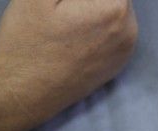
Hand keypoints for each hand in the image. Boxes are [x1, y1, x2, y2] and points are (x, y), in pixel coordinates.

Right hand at [0, 0, 137, 118]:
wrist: (27, 93)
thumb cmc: (28, 43)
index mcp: (114, 7)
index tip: (61, 4)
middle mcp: (130, 28)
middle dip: (87, 0)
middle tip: (63, 9)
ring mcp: (127, 48)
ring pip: (116, 8)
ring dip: (95, 5)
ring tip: (67, 16)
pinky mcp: (119, 61)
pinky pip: (116, 29)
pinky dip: (100, 21)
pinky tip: (74, 31)